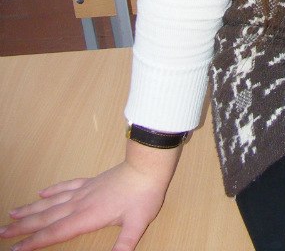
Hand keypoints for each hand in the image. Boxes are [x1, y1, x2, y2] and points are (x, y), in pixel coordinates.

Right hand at [0, 153, 176, 250]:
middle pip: (46, 218)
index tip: (14, 250)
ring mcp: (84, 190)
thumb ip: (124, 245)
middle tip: (2, 233)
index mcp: (88, 216)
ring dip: (31, 209)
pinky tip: (41, 192)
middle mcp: (80, 203)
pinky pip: (67, 186)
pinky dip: (52, 190)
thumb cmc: (144, 195)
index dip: (33, 243)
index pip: (55, 233)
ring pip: (51, 202)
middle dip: (23, 228)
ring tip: (12, 213)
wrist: (148, 166)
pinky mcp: (91, 182)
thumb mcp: (137, 224)